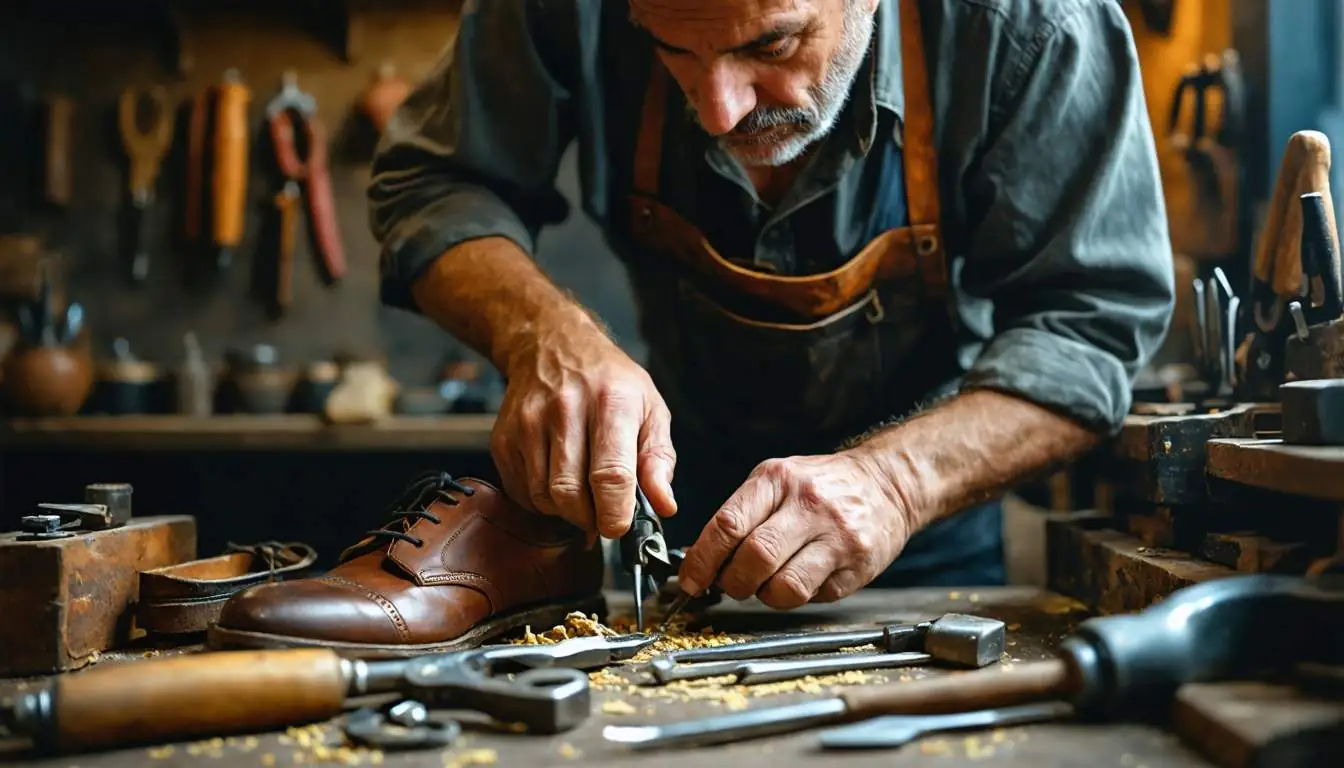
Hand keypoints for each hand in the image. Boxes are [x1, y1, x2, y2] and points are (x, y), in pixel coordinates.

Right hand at [491, 322, 676, 537]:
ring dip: (566, 511)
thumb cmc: (608, 381)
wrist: (552, 346)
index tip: (620, 527)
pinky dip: (542, 500)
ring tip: (582, 494)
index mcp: (611, 402)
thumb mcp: (650, 409)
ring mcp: (528, 423)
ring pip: (543, 498)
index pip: (610, 475)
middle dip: (590, 518)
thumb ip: (659, 460)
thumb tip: (664, 505)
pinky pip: (521, 492)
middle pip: (570, 494)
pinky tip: (557, 481)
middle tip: (603, 513)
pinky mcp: (503, 437)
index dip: (615, 514)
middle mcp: (565, 409)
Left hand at [675, 451, 911, 608]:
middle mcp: (809, 505)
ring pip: (785, 587)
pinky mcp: (857, 566)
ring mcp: (837, 537)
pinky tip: (801, 578)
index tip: (691, 579)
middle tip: (731, 584)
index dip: (702, 559)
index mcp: (778, 480)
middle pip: (755, 558)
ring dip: (765, 595)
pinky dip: (798, 597)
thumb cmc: (822, 485)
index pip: (729, 524)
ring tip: (768, 584)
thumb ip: (740, 514)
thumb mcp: (777, 480)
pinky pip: (814, 596)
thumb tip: (698, 557)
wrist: (887, 483)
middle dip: (733, 582)